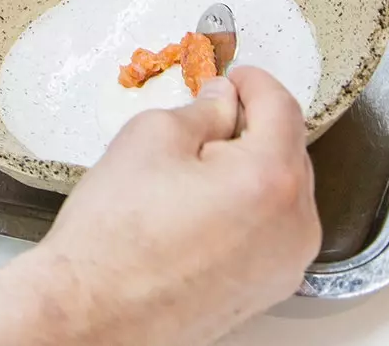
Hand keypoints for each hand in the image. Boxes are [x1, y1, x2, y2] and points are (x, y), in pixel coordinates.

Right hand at [0, 67, 320, 345]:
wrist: (93, 311)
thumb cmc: (115, 233)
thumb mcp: (150, 139)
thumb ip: (200, 110)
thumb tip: (222, 103)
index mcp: (271, 178)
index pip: (282, 107)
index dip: (254, 82)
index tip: (234, 77)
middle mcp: (295, 225)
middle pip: (289, 152)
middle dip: (250, 129)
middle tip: (202, 121)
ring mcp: (285, 265)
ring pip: (281, 195)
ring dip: (249, 173)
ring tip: (189, 176)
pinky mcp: (267, 291)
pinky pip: (269, 233)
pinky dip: (245, 212)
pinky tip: (194, 214)